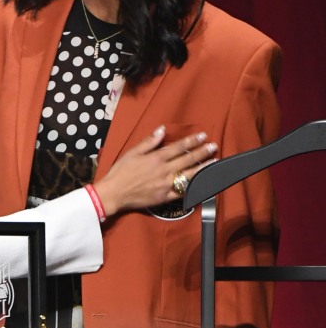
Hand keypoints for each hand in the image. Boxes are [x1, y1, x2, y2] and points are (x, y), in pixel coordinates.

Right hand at [94, 126, 217, 216]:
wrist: (114, 193)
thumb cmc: (120, 172)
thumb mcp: (132, 152)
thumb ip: (149, 142)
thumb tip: (162, 130)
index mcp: (156, 158)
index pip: (179, 147)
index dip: (192, 141)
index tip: (203, 136)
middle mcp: (164, 170)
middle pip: (187, 159)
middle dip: (202, 152)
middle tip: (213, 146)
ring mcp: (166, 185)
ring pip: (189, 175)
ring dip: (203, 167)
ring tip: (214, 162)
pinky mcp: (165, 197)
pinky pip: (183, 192)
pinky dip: (194, 187)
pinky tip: (203, 181)